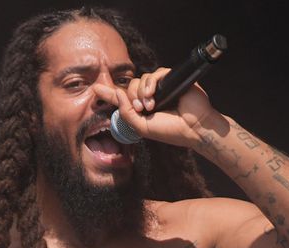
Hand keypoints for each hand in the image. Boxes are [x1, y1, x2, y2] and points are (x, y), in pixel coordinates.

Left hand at [91, 67, 217, 147]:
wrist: (193, 128)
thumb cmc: (170, 131)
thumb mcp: (142, 127)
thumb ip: (126, 113)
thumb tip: (117, 93)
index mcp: (143, 108)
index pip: (123, 98)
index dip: (108, 94)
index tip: (95, 90)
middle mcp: (150, 96)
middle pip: (130, 86)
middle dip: (131, 97)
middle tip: (140, 109)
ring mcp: (161, 86)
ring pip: (140, 79)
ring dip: (141, 93)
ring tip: (150, 106)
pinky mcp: (170, 78)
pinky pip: (154, 74)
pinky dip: (150, 84)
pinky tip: (153, 96)